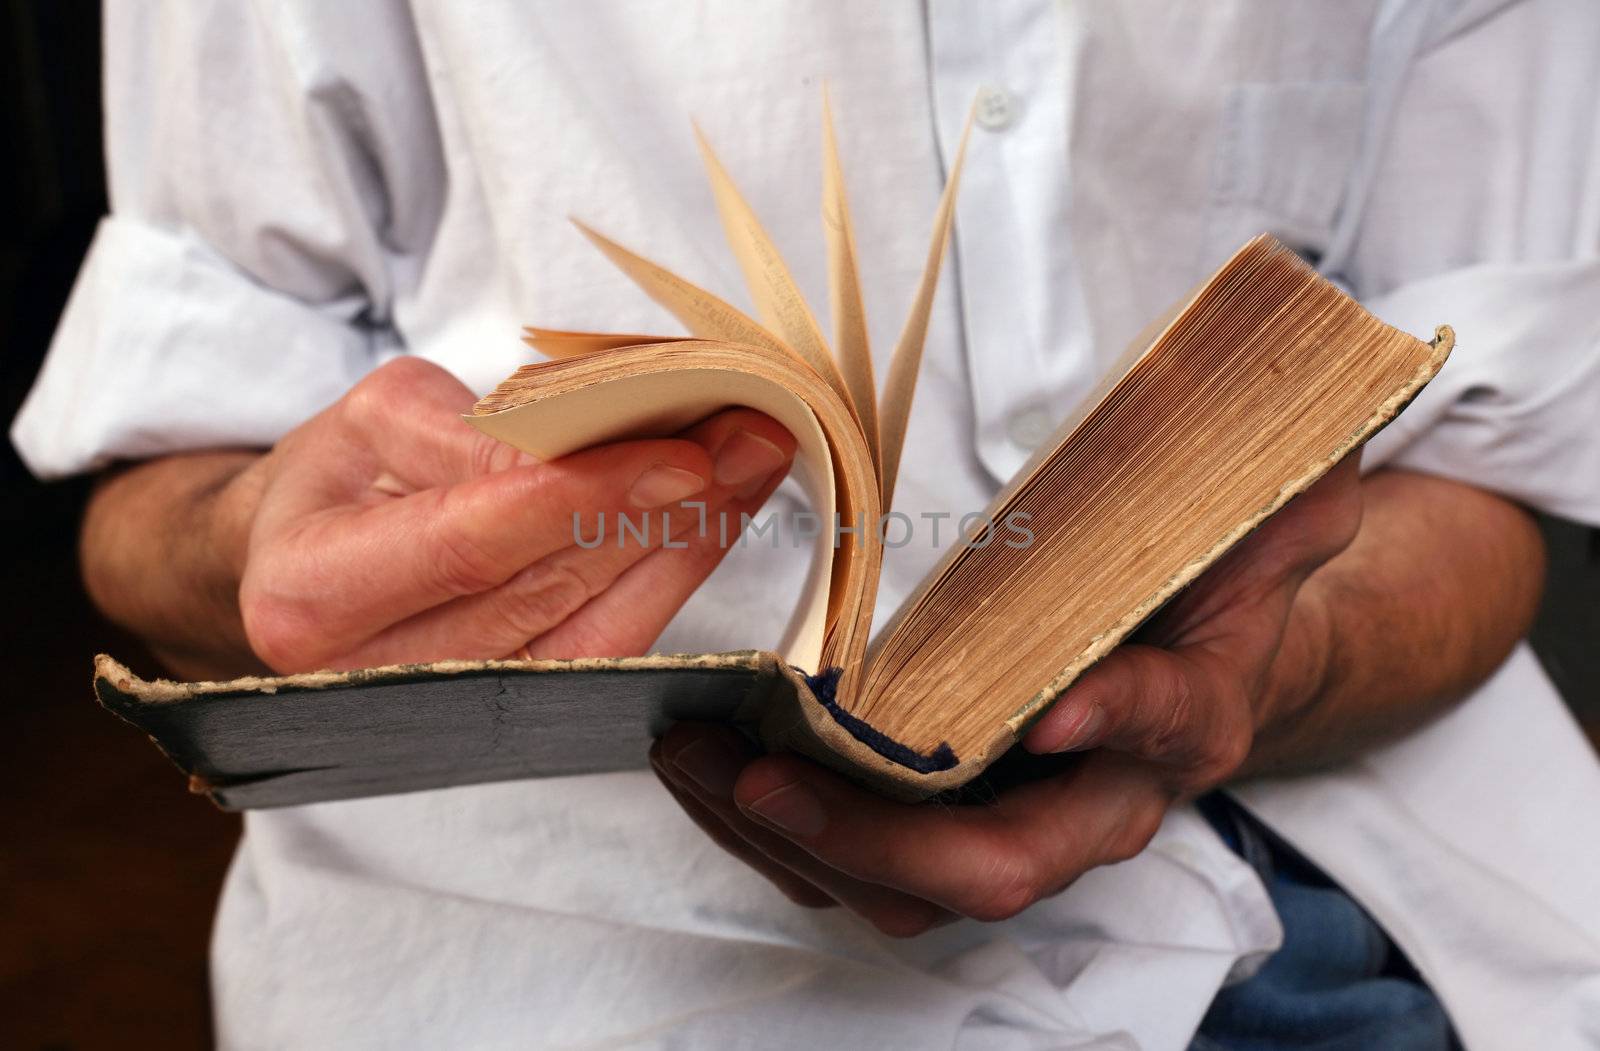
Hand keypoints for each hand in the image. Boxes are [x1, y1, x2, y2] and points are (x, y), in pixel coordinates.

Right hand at [229, 356, 794, 670]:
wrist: (300, 568)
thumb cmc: (336, 484)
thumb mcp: (376, 422)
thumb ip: (475, 433)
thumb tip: (598, 439)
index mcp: (311, 593)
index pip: (472, 544)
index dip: (584, 499)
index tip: (684, 454)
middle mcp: (375, 677)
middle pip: (549, 589)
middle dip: (662, 510)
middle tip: (754, 435)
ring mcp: (448, 711)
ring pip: (594, 629)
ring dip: (685, 544)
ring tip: (753, 464)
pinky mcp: (510, 714)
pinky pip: (607, 651)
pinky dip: (669, 580)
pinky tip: (718, 520)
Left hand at [651, 455, 1362, 934]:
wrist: (1183, 666)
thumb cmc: (1207, 597)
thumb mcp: (1260, 535)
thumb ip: (1280, 507)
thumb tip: (1309, 457)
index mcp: (1188, 721)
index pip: (1167, 726)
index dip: (1117, 719)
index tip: (1054, 711)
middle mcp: (1097, 805)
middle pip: (996, 865)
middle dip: (873, 837)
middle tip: (769, 777)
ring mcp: (1014, 829)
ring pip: (906, 890)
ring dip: (792, 841)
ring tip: (700, 763)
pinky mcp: (945, 830)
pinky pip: (858, 868)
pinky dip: (775, 832)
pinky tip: (708, 765)